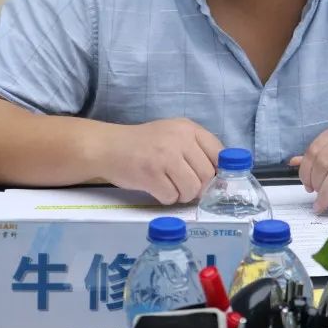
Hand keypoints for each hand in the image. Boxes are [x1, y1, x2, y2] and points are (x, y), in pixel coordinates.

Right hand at [98, 118, 221, 204]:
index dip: (217, 171)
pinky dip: (166, 198)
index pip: (219, 153)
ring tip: (170, 187)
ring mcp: (165, 156)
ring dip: (183, 195)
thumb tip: (219, 177)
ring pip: (191, 188)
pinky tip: (157, 189)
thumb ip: (196, 149)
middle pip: (207, 175)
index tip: (209, 180)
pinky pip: (171, 196)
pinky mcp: (151, 174)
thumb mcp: (173, 135)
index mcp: (188, 128)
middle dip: (198, 187)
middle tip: (185, 187)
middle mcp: (179, 139)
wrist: (108, 147)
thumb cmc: (144, 144)